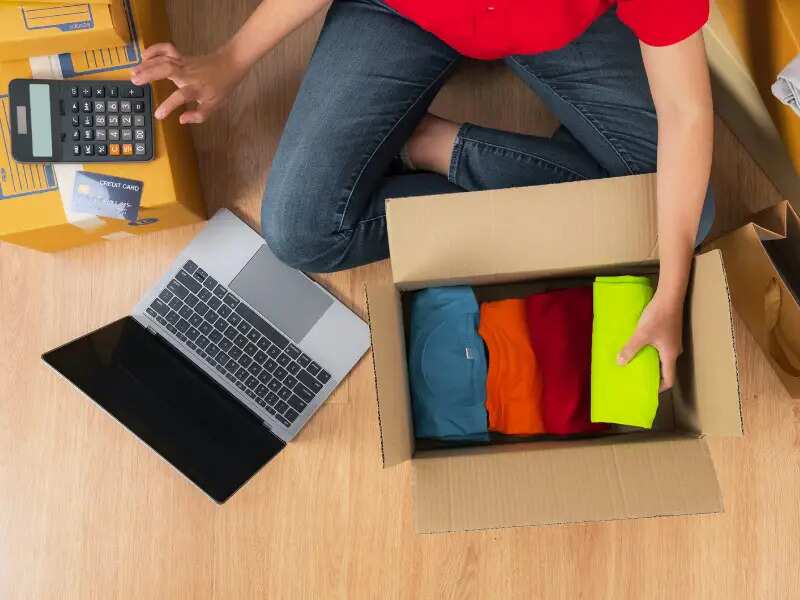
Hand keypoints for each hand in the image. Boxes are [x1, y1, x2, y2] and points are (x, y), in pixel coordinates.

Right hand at [130, 43, 247, 123]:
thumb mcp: (214, 105)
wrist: (230, 64)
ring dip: (147, 64)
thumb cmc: (221, 87)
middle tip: (134, 81)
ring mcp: (184, 63)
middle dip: (150, 73)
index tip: (158, 115)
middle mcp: (188, 74)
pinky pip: (167, 49)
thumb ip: (198, 116)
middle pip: (167, 70)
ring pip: (164, 59)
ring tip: (133, 72)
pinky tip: (144, 56)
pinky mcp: (182, 56)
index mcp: (196, 89)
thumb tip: (181, 120)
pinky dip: (155, 49)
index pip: (181, 97)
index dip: (169, 106)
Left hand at [617, 293, 683, 391]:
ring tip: (634, 362)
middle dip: (651, 374)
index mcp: (670, 355)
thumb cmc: (658, 317)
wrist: (669, 296)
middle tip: (636, 376)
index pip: (669, 380)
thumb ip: (630, 348)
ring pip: (661, 357)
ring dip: (649, 361)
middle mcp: (674, 351)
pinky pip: (659, 347)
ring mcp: (672, 341)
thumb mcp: (641, 334)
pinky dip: (650, 350)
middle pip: (665, 369)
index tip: (646, 389)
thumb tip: (619, 363)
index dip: (659, 387)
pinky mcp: (668, 332)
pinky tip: (638, 345)